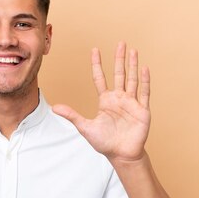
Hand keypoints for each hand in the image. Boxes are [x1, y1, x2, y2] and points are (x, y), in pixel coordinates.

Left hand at [52, 42, 150, 162]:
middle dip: (119, 59)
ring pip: (132, 79)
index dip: (97, 64)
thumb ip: (72, 115)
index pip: (100, 78)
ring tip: (133, 51)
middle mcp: (118, 98)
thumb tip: (54, 108)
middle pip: (119, 74)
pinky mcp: (142, 110)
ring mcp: (131, 103)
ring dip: (133, 65)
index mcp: (105, 101)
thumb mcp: (85, 127)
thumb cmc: (104, 142)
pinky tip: (144, 68)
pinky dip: (144, 80)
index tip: (95, 50)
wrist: (121, 155)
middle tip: (120, 43)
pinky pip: (144, 93)